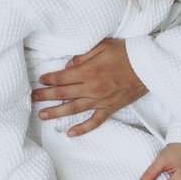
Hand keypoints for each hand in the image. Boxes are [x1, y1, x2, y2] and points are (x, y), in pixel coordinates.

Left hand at [31, 39, 146, 136]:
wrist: (147, 66)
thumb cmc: (126, 53)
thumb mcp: (103, 46)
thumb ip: (83, 55)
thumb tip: (68, 65)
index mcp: (88, 71)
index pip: (62, 77)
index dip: (49, 79)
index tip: (41, 80)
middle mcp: (91, 88)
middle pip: (63, 93)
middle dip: (46, 96)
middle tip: (33, 98)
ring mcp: (100, 100)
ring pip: (74, 109)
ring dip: (57, 112)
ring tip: (42, 115)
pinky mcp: (110, 108)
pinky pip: (94, 122)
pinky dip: (82, 129)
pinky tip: (71, 133)